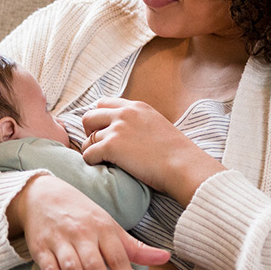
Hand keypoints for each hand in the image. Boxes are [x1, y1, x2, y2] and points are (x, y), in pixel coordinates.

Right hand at [9, 175, 169, 269]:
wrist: (43, 194)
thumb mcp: (110, 225)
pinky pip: (49, 269)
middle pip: (96, 266)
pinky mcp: (41, 248)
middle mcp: (82, 234)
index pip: (119, 257)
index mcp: (104, 228)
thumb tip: (166, 257)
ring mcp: (61, 240)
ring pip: (72, 269)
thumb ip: (135, 246)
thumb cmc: (82, 214)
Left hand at [81, 98, 227, 204]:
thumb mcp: (157, 124)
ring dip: (91, 149)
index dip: (100, 118)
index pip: (104, 103)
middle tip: (97, 145)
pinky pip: (88, 153)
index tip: (103, 131)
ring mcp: (117, 129)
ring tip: (100, 160)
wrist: (182, 165)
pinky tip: (100, 166)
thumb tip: (128, 133)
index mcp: (136, 107)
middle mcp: (124, 114)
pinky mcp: (112, 146)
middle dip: (90, 131)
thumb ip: (139, 122)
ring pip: (88, 138)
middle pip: (90, 117)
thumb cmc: (176, 152)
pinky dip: (91, 161)